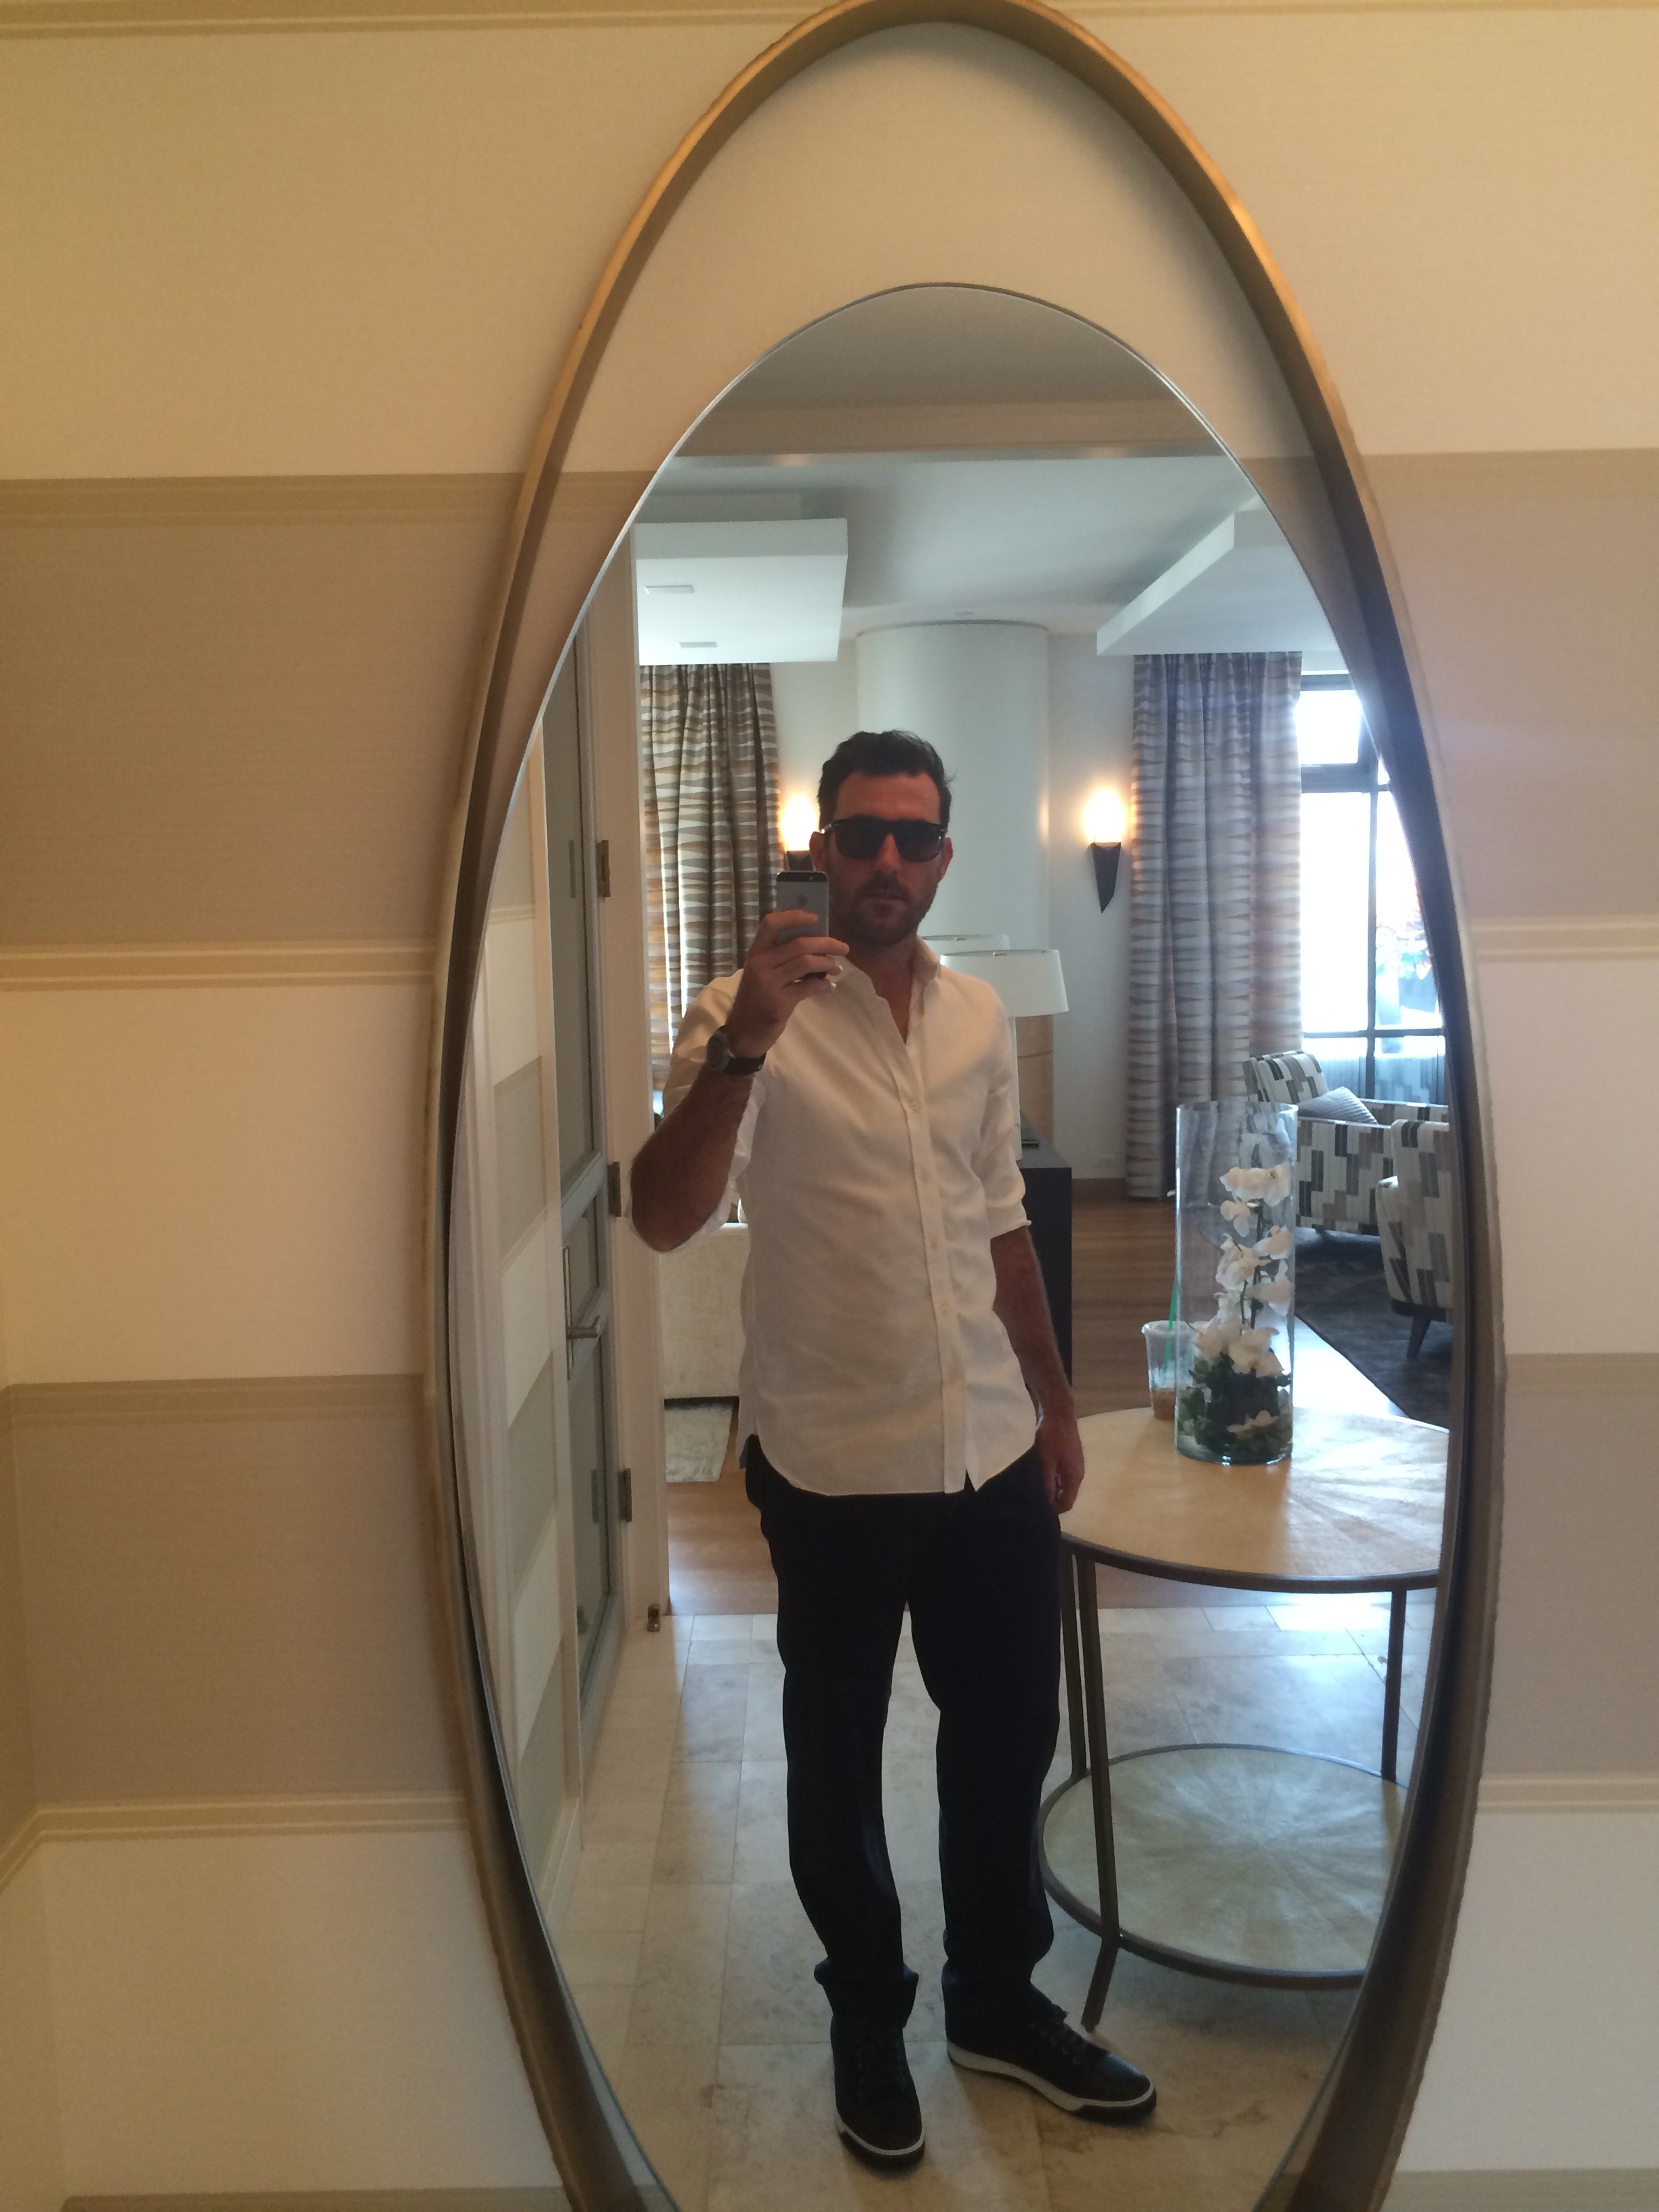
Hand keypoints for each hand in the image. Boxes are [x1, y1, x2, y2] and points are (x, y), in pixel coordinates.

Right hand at [724, 912, 848, 1058]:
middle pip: (799, 944)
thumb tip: (816, 943)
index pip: (772, 923)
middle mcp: (760, 964)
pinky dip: (824, 986)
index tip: (816, 918)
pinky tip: (830, 987)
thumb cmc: (756, 998)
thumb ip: (781, 958)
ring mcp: (769, 983)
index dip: (795, 916)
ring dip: (828, 964)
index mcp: (756, 952)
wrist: (743, 1032)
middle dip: (826, 944)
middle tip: (843, 948)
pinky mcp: (779, 1003)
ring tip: (836, 968)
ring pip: (806, 962)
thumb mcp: (761, 973)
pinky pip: (809, 987)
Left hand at [1035, 1405, 1085, 1513]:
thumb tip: (1047, 1502)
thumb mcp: (1046, 1461)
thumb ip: (1047, 1482)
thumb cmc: (1052, 1436)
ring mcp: (1074, 1464)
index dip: (1054, 1510)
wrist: (1058, 1412)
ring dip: (1052, 1489)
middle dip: (1052, 1500)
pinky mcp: (1068, 1457)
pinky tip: (1039, 1476)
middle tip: (1033, 1501)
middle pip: (1066, 1495)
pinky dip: (1052, 1479)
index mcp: (1075, 1476)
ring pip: (1063, 1485)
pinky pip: (1061, 1475)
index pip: (1068, 1503)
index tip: (1039, 1510)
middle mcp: (1077, 1473)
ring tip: (1034, 1490)